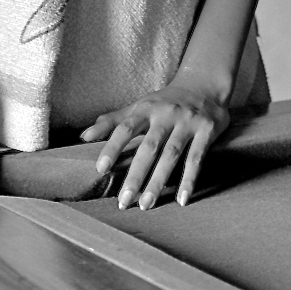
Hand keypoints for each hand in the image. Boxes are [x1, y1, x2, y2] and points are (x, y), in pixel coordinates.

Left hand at [79, 74, 229, 209]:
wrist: (204, 84)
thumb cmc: (165, 101)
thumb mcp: (140, 105)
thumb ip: (113, 121)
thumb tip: (84, 137)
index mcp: (146, 108)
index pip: (125, 128)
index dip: (112, 147)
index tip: (100, 169)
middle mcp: (165, 115)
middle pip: (148, 147)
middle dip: (135, 175)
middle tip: (123, 202)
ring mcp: (186, 123)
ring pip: (170, 155)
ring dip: (158, 181)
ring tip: (146, 205)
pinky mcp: (206, 131)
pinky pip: (196, 158)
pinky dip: (189, 179)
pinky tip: (182, 200)